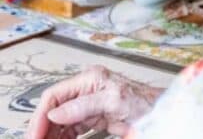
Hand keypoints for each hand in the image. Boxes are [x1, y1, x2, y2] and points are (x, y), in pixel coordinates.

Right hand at [26, 66, 163, 137]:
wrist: (159, 111)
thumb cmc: (143, 100)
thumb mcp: (112, 100)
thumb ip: (84, 105)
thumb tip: (55, 113)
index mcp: (89, 79)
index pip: (54, 96)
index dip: (40, 117)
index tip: (34, 136)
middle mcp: (85, 89)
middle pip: (53, 111)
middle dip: (42, 129)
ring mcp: (87, 104)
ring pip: (59, 123)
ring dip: (51, 136)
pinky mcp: (91, 117)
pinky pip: (69, 130)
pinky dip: (61, 138)